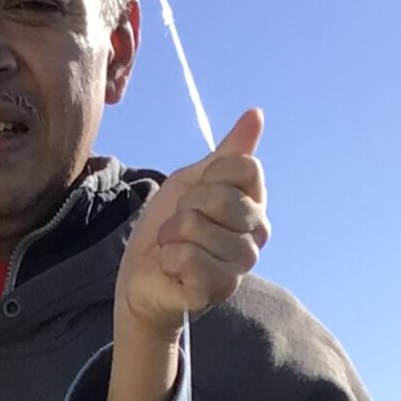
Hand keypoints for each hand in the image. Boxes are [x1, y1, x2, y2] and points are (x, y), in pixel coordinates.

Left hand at [115, 109, 269, 345]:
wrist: (143, 277)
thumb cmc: (170, 229)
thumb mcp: (191, 181)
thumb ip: (225, 153)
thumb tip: (256, 113)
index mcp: (254, 202)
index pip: (246, 167)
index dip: (210, 176)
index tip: (194, 194)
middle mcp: (257, 233)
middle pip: (222, 196)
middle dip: (186, 207)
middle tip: (178, 225)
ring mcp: (242, 263)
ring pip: (200, 227)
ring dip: (173, 235)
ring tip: (174, 247)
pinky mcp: (221, 287)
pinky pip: (189, 257)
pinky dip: (169, 258)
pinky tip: (172, 266)